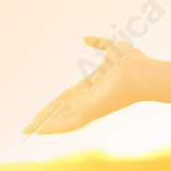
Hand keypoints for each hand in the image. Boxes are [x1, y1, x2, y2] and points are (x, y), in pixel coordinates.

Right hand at [23, 36, 147, 133]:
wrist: (142, 73)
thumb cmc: (133, 61)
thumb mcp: (111, 47)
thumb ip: (98, 43)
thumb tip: (85, 38)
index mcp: (90, 85)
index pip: (67, 97)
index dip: (53, 103)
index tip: (41, 110)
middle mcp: (88, 98)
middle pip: (61, 110)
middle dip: (45, 116)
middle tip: (28, 125)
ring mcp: (89, 107)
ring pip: (62, 118)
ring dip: (45, 124)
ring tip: (28, 130)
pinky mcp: (90, 113)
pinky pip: (69, 123)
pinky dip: (54, 127)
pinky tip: (40, 132)